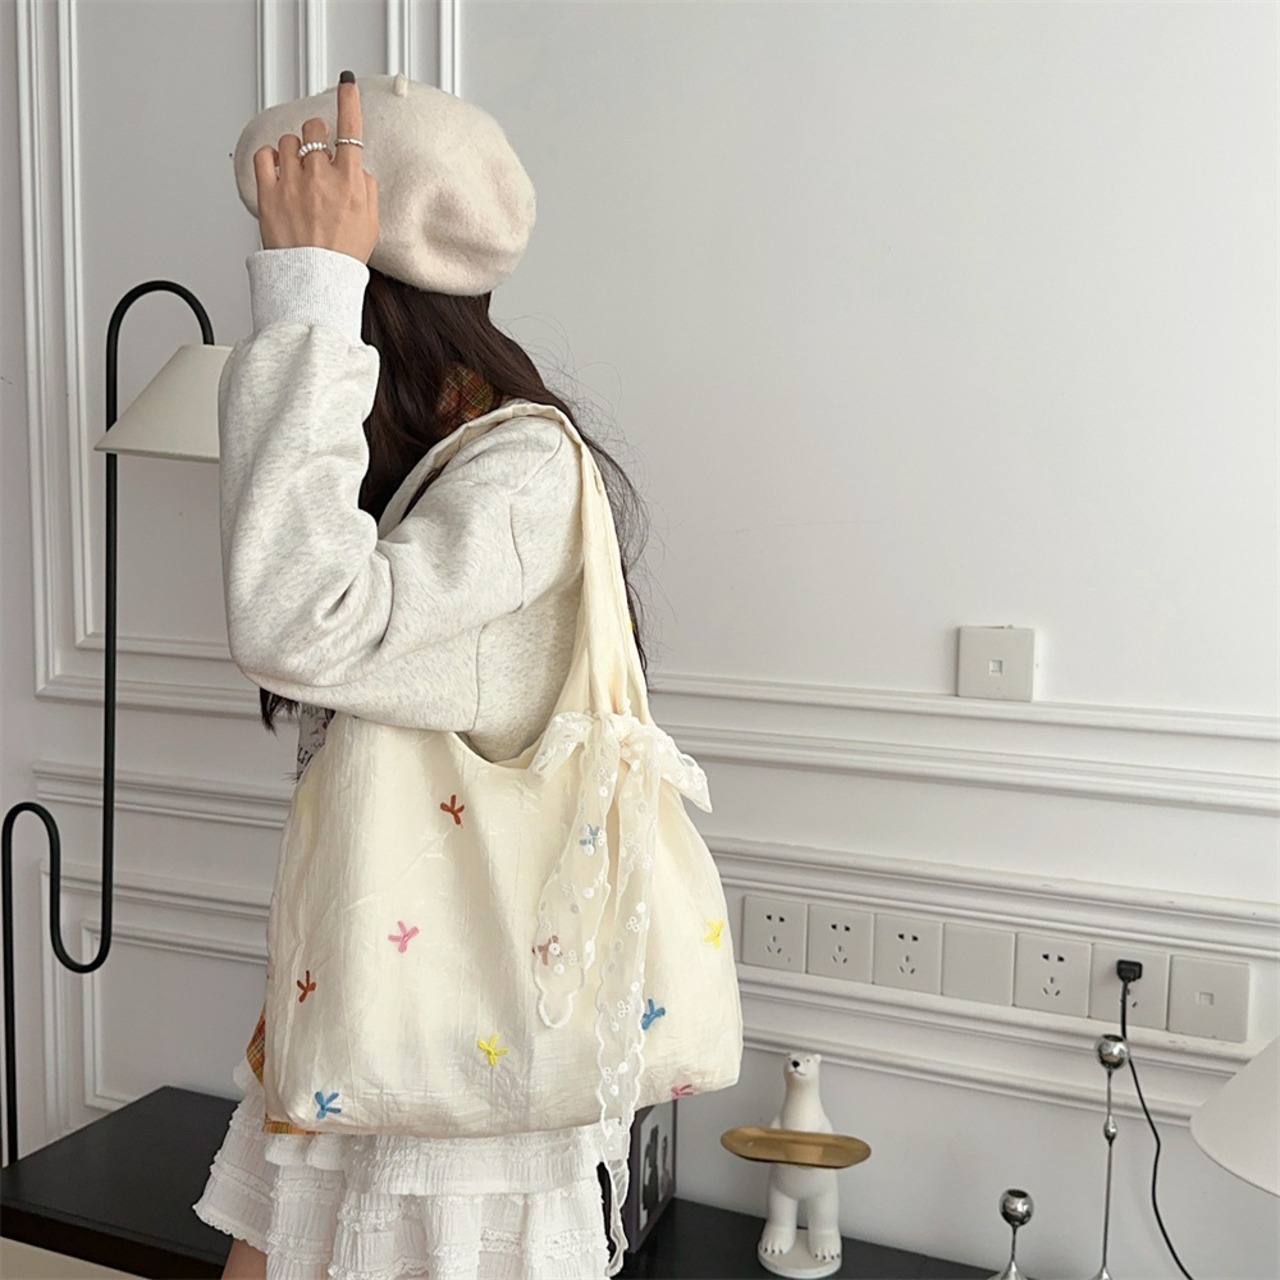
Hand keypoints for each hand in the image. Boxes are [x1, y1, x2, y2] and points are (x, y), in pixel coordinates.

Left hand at [252, 73, 378, 263]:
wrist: (315, 282)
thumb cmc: (342, 258)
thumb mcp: (371, 224)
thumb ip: (367, 190)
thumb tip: (358, 169)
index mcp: (349, 182)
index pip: (351, 130)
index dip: (349, 102)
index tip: (347, 85)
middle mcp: (320, 176)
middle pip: (314, 129)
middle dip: (316, 135)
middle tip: (317, 152)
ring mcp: (292, 182)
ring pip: (289, 141)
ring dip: (294, 149)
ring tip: (297, 172)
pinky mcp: (268, 192)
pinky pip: (264, 156)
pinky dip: (270, 157)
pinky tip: (277, 170)